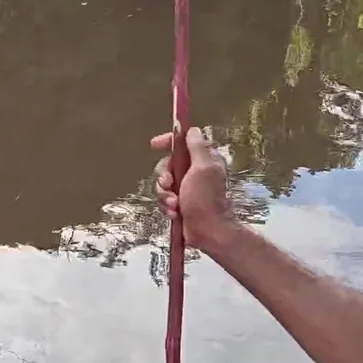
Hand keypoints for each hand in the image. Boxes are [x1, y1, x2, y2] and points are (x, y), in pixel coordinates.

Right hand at [151, 126, 236, 249]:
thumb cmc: (206, 199)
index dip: (168, 141)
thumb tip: (193, 130)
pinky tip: (175, 213)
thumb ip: (198, 147)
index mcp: (204, 160)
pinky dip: (167, 206)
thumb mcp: (203, 168)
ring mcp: (187, 188)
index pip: (183, 142)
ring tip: (174, 204)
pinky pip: (165, 198)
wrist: (208, 232)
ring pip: (164, 183)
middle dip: (164, 175)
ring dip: (165, 194)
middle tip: (169, 184)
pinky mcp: (180, 202)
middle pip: (168, 163)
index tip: (155, 145)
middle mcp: (195, 171)